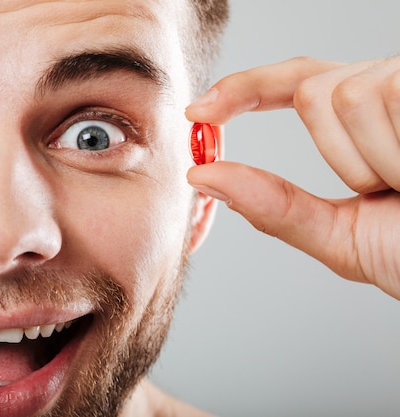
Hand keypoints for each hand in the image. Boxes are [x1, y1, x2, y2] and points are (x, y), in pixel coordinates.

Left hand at [185, 57, 399, 299]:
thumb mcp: (341, 236)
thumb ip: (273, 205)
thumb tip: (203, 177)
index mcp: (367, 120)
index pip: (297, 82)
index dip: (245, 89)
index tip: (199, 111)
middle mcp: (393, 87)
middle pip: (312, 90)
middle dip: (339, 154)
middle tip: (392, 189)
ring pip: (345, 94)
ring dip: (375, 160)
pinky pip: (386, 97)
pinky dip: (397, 154)